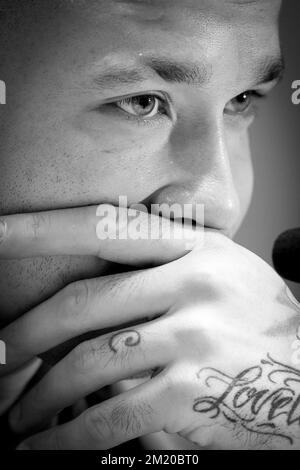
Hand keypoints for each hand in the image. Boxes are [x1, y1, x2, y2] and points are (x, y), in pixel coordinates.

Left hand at [1, 208, 299, 448]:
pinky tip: (44, 445)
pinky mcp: (192, 394)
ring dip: (41, 394)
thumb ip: (162, 262)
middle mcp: (192, 284)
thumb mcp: (218, 269)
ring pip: (90, 363)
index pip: (105, 227)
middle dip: (28, 331)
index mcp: (194, 248)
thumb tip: (92, 266)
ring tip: (16, 415)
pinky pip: (112, 416)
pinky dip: (68, 436)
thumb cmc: (253, 317)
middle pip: (85, 303)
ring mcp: (193, 339)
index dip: (44, 228)